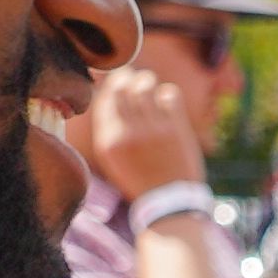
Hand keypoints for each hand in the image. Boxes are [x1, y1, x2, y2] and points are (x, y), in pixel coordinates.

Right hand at [76, 60, 209, 210]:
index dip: (111, 85)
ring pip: (145, 84)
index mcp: (107, 141)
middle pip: (121, 85)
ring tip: (150, 87)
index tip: (118, 83)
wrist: (169, 200)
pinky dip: (168, 94)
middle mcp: (126, 133)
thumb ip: (109, 127)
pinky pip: (169, 93)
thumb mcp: (113, 158)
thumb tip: (109, 90)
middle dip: (127, 77)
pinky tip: (167, 104)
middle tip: (133, 79)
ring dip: (147, 82)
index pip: (104, 98)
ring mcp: (151, 129)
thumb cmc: (140, 176)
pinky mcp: (174, 127)